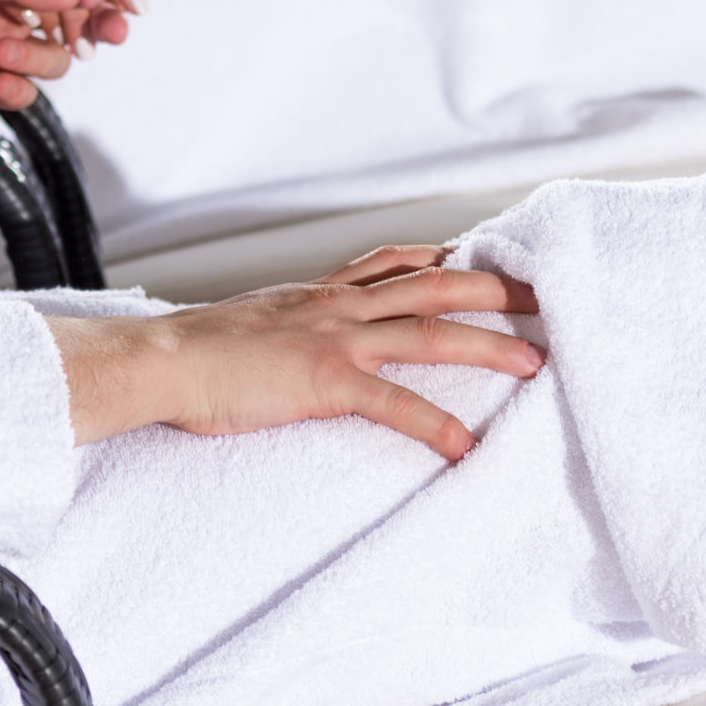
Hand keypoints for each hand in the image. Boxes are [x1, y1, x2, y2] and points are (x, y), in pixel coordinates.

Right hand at [48, 248, 541, 459]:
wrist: (161, 360)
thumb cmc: (194, 352)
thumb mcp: (251, 323)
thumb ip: (286, 326)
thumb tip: (293, 341)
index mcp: (318, 293)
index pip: (394, 263)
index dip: (445, 259)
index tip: (486, 258)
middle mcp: (336, 306)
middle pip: (434, 284)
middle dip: (494, 289)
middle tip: (544, 296)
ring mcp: (334, 339)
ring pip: (430, 331)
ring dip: (489, 346)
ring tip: (536, 362)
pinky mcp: (325, 381)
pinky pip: (395, 401)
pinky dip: (436, 423)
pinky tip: (465, 446)